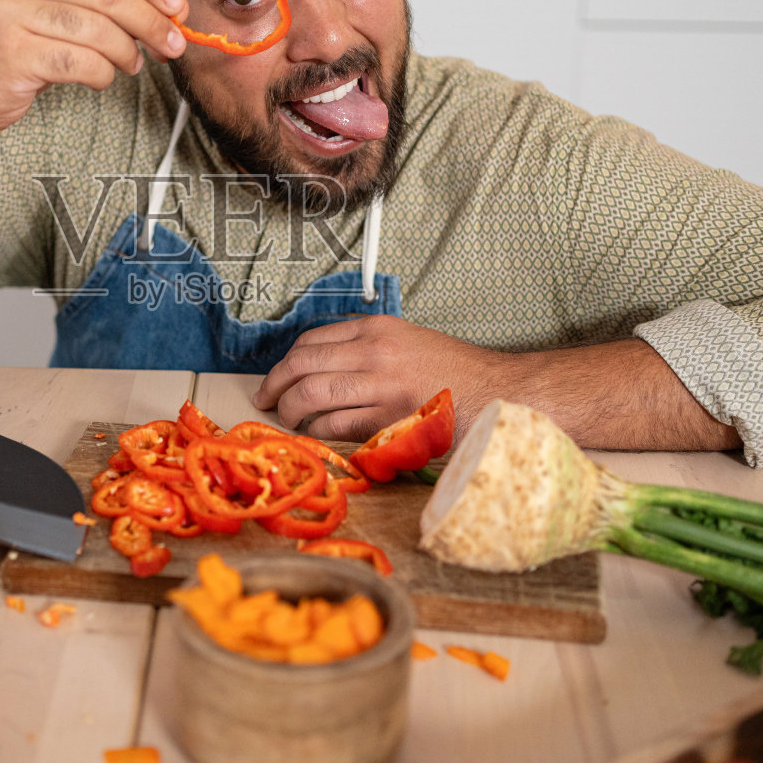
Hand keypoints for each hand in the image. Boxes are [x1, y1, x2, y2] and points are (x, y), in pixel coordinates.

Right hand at [0, 0, 187, 142]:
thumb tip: (162, 3)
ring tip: (131, 64)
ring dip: (127, 52)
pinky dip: (103, 74)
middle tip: (173, 42)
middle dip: (151, 21)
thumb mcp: (44, 2)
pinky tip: (102, 77)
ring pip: (99, 29)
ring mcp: (8, 13)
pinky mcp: (13, 54)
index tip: (176, 5)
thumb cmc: (6, 48)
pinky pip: (83, 62)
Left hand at [251, 315, 492, 441]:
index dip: (286, 362)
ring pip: (311, 395)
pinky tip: (316, 434)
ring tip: (287, 420)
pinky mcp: (388, 419)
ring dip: (289, 411)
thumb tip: (323, 368)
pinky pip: (335, 425)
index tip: (277, 376)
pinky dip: (317, 431)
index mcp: (377, 329)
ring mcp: (381, 385)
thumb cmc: (455, 373)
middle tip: (265, 400)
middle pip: (302, 364)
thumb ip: (368, 347)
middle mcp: (374, 352)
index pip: (311, 340)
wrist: (498, 393)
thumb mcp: (408, 341)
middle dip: (274, 384)